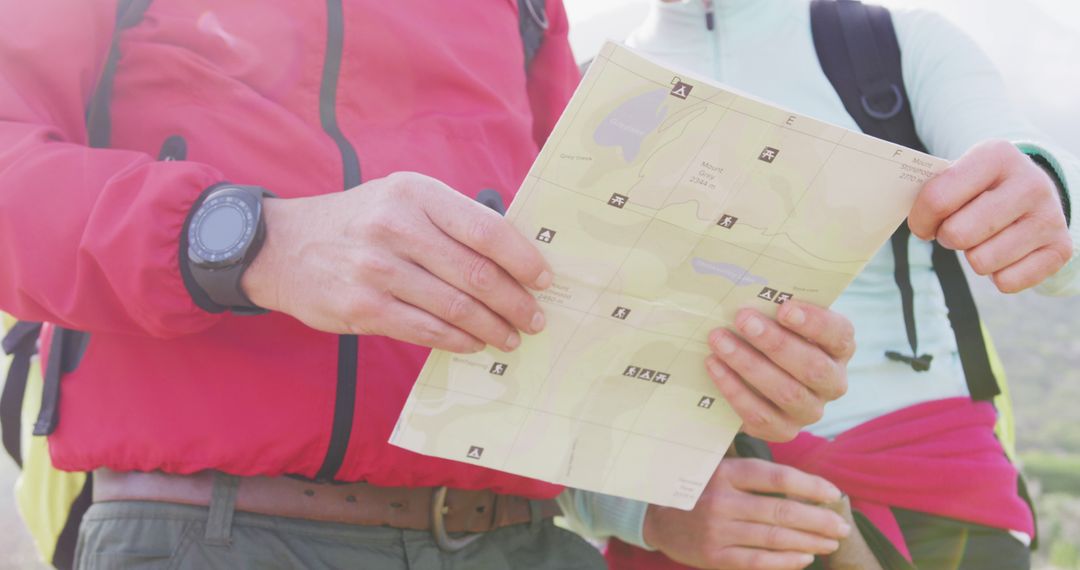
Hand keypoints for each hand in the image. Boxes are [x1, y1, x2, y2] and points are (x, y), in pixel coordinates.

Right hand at [241, 172, 552, 352]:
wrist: (283, 246)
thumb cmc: (359, 222)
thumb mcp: (402, 199)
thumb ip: (451, 220)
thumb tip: (514, 257)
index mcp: (416, 193)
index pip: (486, 229)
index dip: (523, 259)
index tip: (545, 280)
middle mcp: (396, 226)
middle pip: (476, 274)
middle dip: (515, 302)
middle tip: (535, 318)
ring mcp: (376, 269)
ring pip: (455, 307)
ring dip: (492, 328)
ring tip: (510, 337)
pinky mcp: (362, 307)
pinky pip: (425, 330)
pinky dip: (458, 340)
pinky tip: (474, 344)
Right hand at [643, 458, 849, 568]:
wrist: (654, 517)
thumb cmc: (698, 489)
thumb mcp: (718, 468)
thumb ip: (754, 473)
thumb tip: (805, 483)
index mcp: (725, 473)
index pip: (777, 477)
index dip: (810, 485)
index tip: (834, 493)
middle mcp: (721, 501)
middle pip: (781, 510)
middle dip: (818, 519)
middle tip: (842, 525)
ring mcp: (718, 531)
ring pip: (774, 538)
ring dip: (809, 541)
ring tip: (831, 542)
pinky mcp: (714, 557)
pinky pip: (758, 561)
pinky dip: (786, 561)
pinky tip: (805, 557)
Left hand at [706, 301, 852, 441]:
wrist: (755, 381)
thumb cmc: (771, 337)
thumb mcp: (780, 320)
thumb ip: (775, 308)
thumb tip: (749, 290)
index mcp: (839, 349)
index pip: (839, 335)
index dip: (814, 323)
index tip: (784, 308)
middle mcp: (832, 383)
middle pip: (811, 367)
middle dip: (774, 342)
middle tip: (743, 319)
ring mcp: (810, 411)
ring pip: (785, 391)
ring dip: (748, 364)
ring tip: (719, 341)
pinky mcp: (783, 430)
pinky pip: (760, 414)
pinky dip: (734, 389)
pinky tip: (714, 366)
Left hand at [909, 140, 1071, 292]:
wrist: (1033, 191)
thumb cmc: (980, 187)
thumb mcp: (958, 175)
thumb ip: (931, 192)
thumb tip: (907, 217)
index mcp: (996, 156)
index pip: (937, 199)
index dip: (921, 219)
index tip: (924, 223)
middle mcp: (1029, 183)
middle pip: (958, 235)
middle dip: (947, 238)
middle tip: (956, 230)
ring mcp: (1049, 216)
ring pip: (981, 262)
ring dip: (973, 256)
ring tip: (984, 238)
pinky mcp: (1060, 248)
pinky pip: (1007, 282)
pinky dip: (998, 275)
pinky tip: (1005, 253)